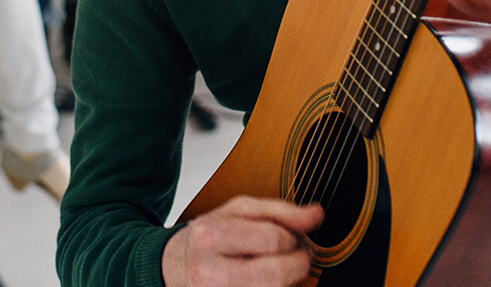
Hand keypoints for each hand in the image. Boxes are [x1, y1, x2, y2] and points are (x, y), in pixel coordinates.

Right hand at [161, 196, 321, 286]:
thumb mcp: (236, 211)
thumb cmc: (209, 237)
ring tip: (281, 268)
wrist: (175, 267)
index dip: (294, 238)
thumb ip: (278, 210)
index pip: (271, 239)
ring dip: (287, 281)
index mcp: (210, 236)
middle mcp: (209, 272)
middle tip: (297, 256)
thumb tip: (315, 215)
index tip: (296, 237)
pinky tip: (267, 282)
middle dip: (297, 264)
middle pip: (275, 274)